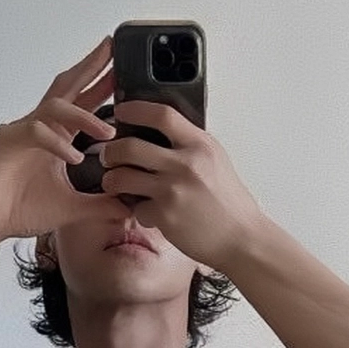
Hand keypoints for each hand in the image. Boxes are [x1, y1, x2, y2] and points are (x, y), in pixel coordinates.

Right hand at [0, 37, 127, 240]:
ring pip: (55, 107)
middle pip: (66, 88)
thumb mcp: (72, 209)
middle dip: (90, 69)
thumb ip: (99, 206)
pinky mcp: (5, 140)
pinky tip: (75, 159)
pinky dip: (57, 143)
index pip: (81, 103)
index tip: (124, 70)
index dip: (101, 85)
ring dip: (83, 116)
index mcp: (54, 137)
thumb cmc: (20, 211)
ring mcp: (20, 130)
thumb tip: (128, 210)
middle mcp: (38, 127)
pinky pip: (35, 131)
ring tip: (108, 132)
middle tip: (112, 48)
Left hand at [98, 99, 265, 271]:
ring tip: (115, 183)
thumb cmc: (229, 203)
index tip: (122, 111)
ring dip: (112, 180)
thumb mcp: (216, 161)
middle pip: (130, 146)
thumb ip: (191, 145)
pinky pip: (136, 208)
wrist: (240, 238)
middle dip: (111, 151)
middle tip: (108, 156)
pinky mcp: (164, 216)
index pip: (161, 115)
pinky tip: (148, 213)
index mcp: (200, 145)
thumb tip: (164, 133)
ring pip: (122, 177)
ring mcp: (172, 191)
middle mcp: (185, 164)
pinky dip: (138, 212)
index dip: (135, 109)